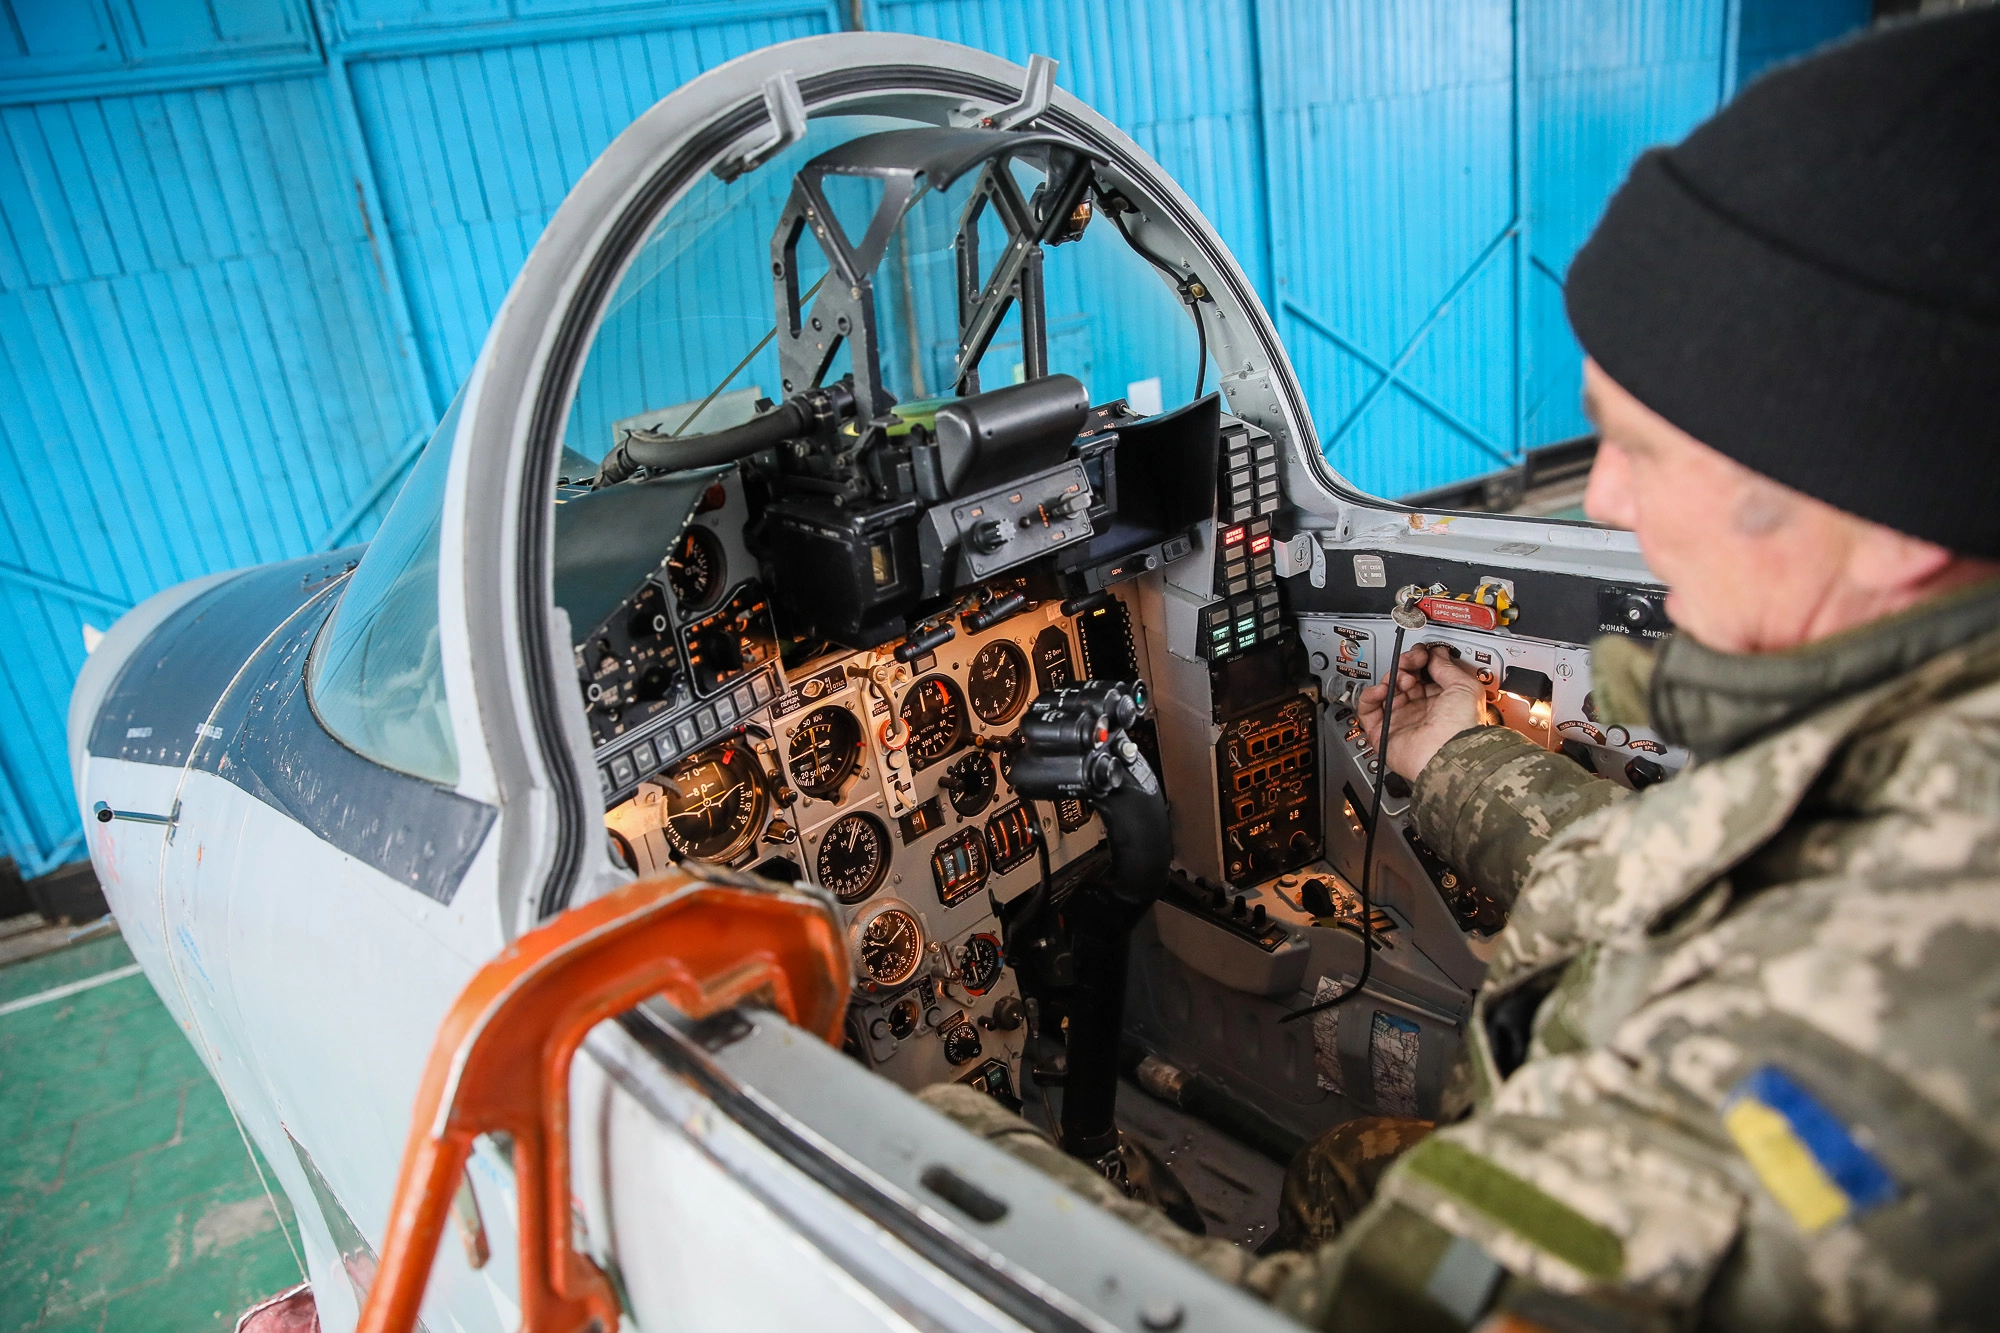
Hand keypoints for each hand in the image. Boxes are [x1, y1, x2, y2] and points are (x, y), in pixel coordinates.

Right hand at [1355, 643, 1490, 779]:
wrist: (1448, 752)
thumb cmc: (1462, 726)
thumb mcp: (1464, 685)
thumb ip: (1446, 666)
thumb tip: (1437, 653)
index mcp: (1441, 701)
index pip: (1423, 674)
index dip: (1420, 660)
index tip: (1421, 653)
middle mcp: (1420, 711)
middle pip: (1403, 679)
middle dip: (1405, 665)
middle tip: (1410, 662)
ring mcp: (1401, 721)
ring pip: (1386, 690)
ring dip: (1391, 678)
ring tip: (1402, 680)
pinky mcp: (1383, 733)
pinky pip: (1368, 710)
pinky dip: (1370, 695)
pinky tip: (1382, 689)